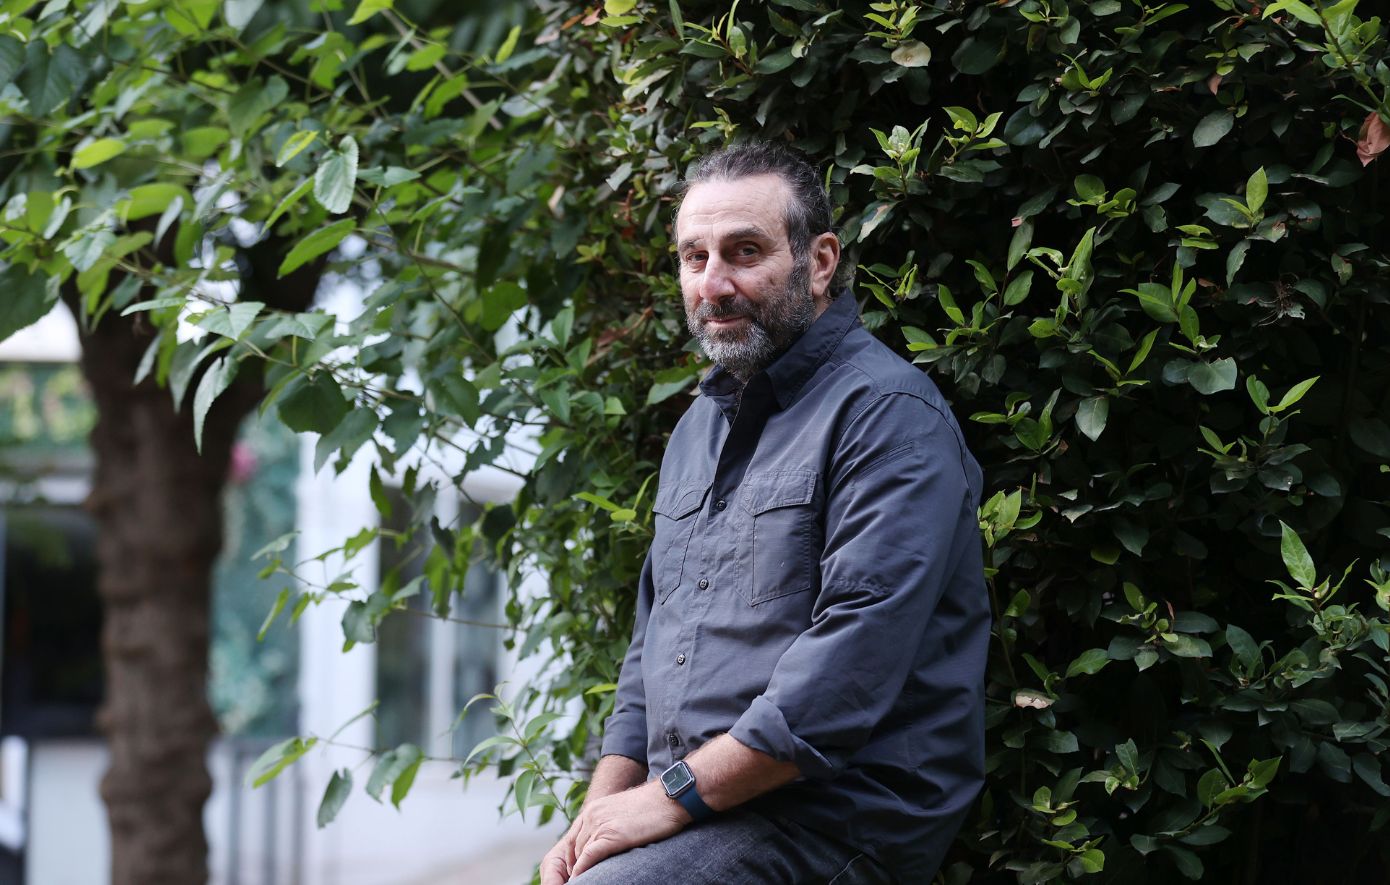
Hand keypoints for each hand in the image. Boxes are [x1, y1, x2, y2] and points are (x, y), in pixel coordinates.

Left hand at [539, 782, 688, 881]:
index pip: (572, 839)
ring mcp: (600, 824)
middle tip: (577, 881)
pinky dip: (583, 870)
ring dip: (579, 870)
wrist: (669, 798)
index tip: (572, 872)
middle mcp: (592, 815)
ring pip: (580, 854)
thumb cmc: (652, 809)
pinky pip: (589, 857)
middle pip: (574, 848)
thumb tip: (603, 846)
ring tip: (583, 882)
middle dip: (574, 867)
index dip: (571, 858)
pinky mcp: (611, 835)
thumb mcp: (622, 813)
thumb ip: (608, 825)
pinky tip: (582, 879)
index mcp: (593, 810)